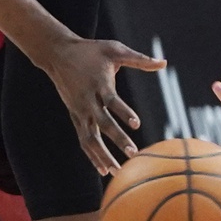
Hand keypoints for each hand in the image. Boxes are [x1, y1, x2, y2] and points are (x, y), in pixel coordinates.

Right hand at [35, 35, 166, 174]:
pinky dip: (92, 155)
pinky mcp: (75, 116)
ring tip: (118, 172)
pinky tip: (104, 170)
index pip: (112, 100)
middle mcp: (87, 100)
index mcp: (99, 83)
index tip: (136, 124)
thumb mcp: (115, 49)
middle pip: (102, 123)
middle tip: (133, 153)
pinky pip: (84, 139)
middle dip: (117, 139)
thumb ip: (139, 59)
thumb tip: (163, 63)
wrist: (58, 54)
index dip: (123, 112)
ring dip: (103, 155)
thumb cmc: (91, 50)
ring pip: (90, 137)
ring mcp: (79, 110)